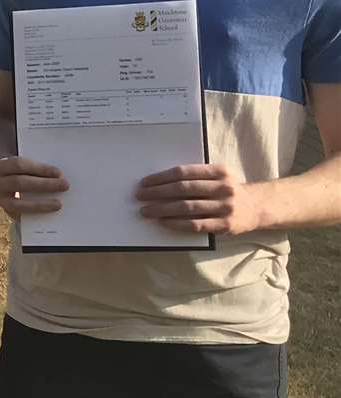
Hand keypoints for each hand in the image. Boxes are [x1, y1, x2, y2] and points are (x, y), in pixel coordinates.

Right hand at [0, 156, 67, 218]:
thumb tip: (58, 176)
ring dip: (40, 204)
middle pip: (20, 183)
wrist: (1, 180)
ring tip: (58, 204)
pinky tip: (48, 214)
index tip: (58, 173)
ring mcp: (0, 199)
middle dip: (44, 185)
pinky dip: (35, 215)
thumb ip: (36, 169)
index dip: (39, 169)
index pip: (19, 165)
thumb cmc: (19, 171)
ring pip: (18, 204)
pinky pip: (21, 216)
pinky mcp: (6, 212)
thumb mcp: (24, 166)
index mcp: (0, 166)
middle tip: (64, 185)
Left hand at [137, 163, 262, 235]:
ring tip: (145, 211)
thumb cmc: (226, 190)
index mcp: (220, 171)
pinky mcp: (225, 225)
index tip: (144, 182)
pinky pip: (195, 224)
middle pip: (183, 189)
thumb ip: (195, 177)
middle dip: (157, 192)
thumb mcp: (217, 176)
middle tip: (140, 196)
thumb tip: (158, 182)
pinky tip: (163, 222)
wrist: (257, 207)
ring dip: (162, 209)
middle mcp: (224, 187)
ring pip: (187, 207)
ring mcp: (226, 207)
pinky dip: (176, 223)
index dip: (161, 177)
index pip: (184, 172)